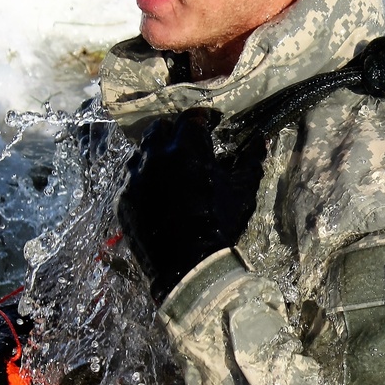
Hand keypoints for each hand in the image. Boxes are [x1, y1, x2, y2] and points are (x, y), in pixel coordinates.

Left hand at [117, 109, 266, 303]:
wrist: (186, 266)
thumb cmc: (219, 223)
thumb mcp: (242, 190)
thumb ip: (251, 161)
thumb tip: (261, 140)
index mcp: (186, 147)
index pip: (191, 118)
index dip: (203, 118)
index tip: (212, 124)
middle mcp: (155, 154)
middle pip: (160, 128)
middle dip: (174, 131)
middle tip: (188, 144)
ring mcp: (135, 176)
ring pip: (141, 151)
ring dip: (155, 152)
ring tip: (169, 167)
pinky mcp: (123, 198)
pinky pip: (131, 179)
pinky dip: (144, 179)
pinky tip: (156, 192)